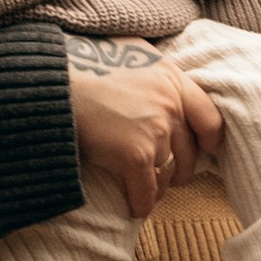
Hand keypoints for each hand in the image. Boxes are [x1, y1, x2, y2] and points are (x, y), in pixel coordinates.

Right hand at [69, 61, 225, 217]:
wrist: (52, 81)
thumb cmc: (81, 62)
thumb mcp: (129, 52)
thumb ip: (151, 71)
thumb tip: (156, 81)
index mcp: (171, 78)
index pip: (209, 116)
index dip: (209, 139)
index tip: (206, 150)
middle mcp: (169, 105)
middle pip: (189, 150)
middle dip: (181, 167)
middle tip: (170, 175)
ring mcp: (155, 131)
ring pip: (167, 171)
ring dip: (159, 185)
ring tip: (149, 191)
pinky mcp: (135, 155)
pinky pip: (146, 190)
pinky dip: (141, 203)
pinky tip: (134, 209)